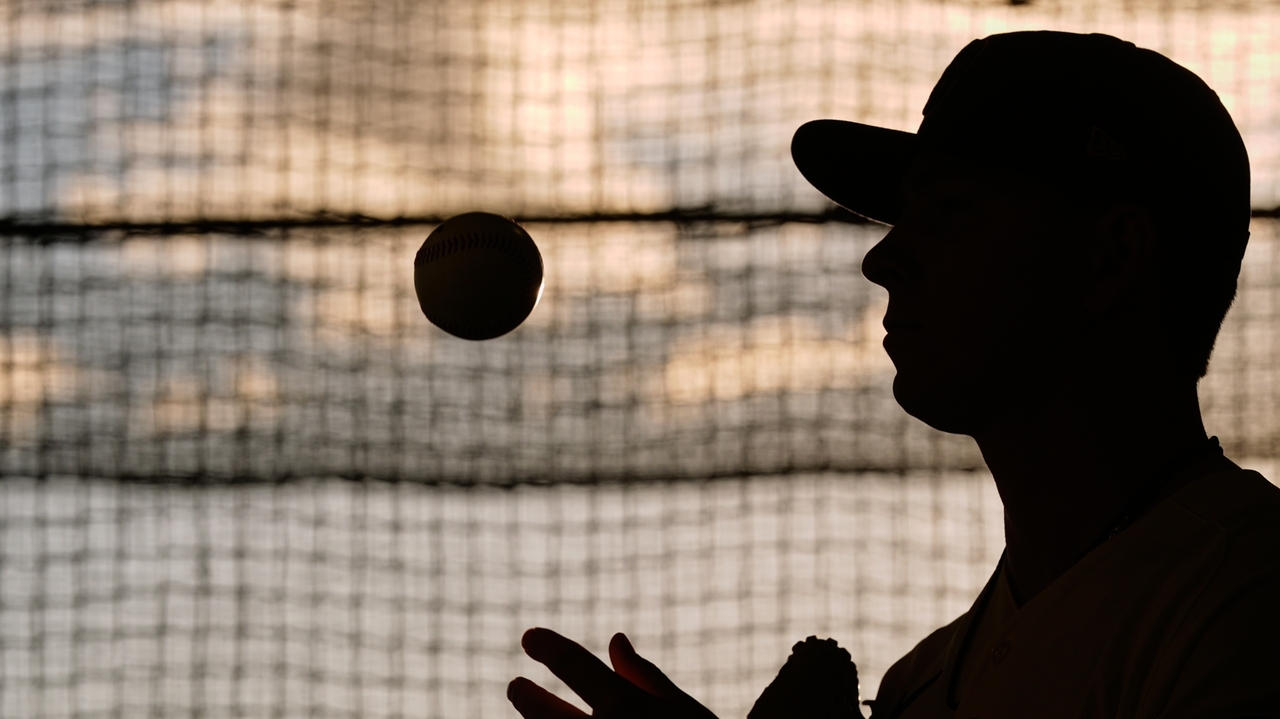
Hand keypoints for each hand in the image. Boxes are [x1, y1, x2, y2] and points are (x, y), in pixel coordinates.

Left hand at [508, 627, 718, 718]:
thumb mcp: (682, 709)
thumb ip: (645, 675)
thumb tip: (615, 640)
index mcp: (626, 708)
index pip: (575, 666)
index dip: (549, 647)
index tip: (530, 638)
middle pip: (543, 714)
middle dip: (526, 699)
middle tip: (515, 686)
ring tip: (530, 715)